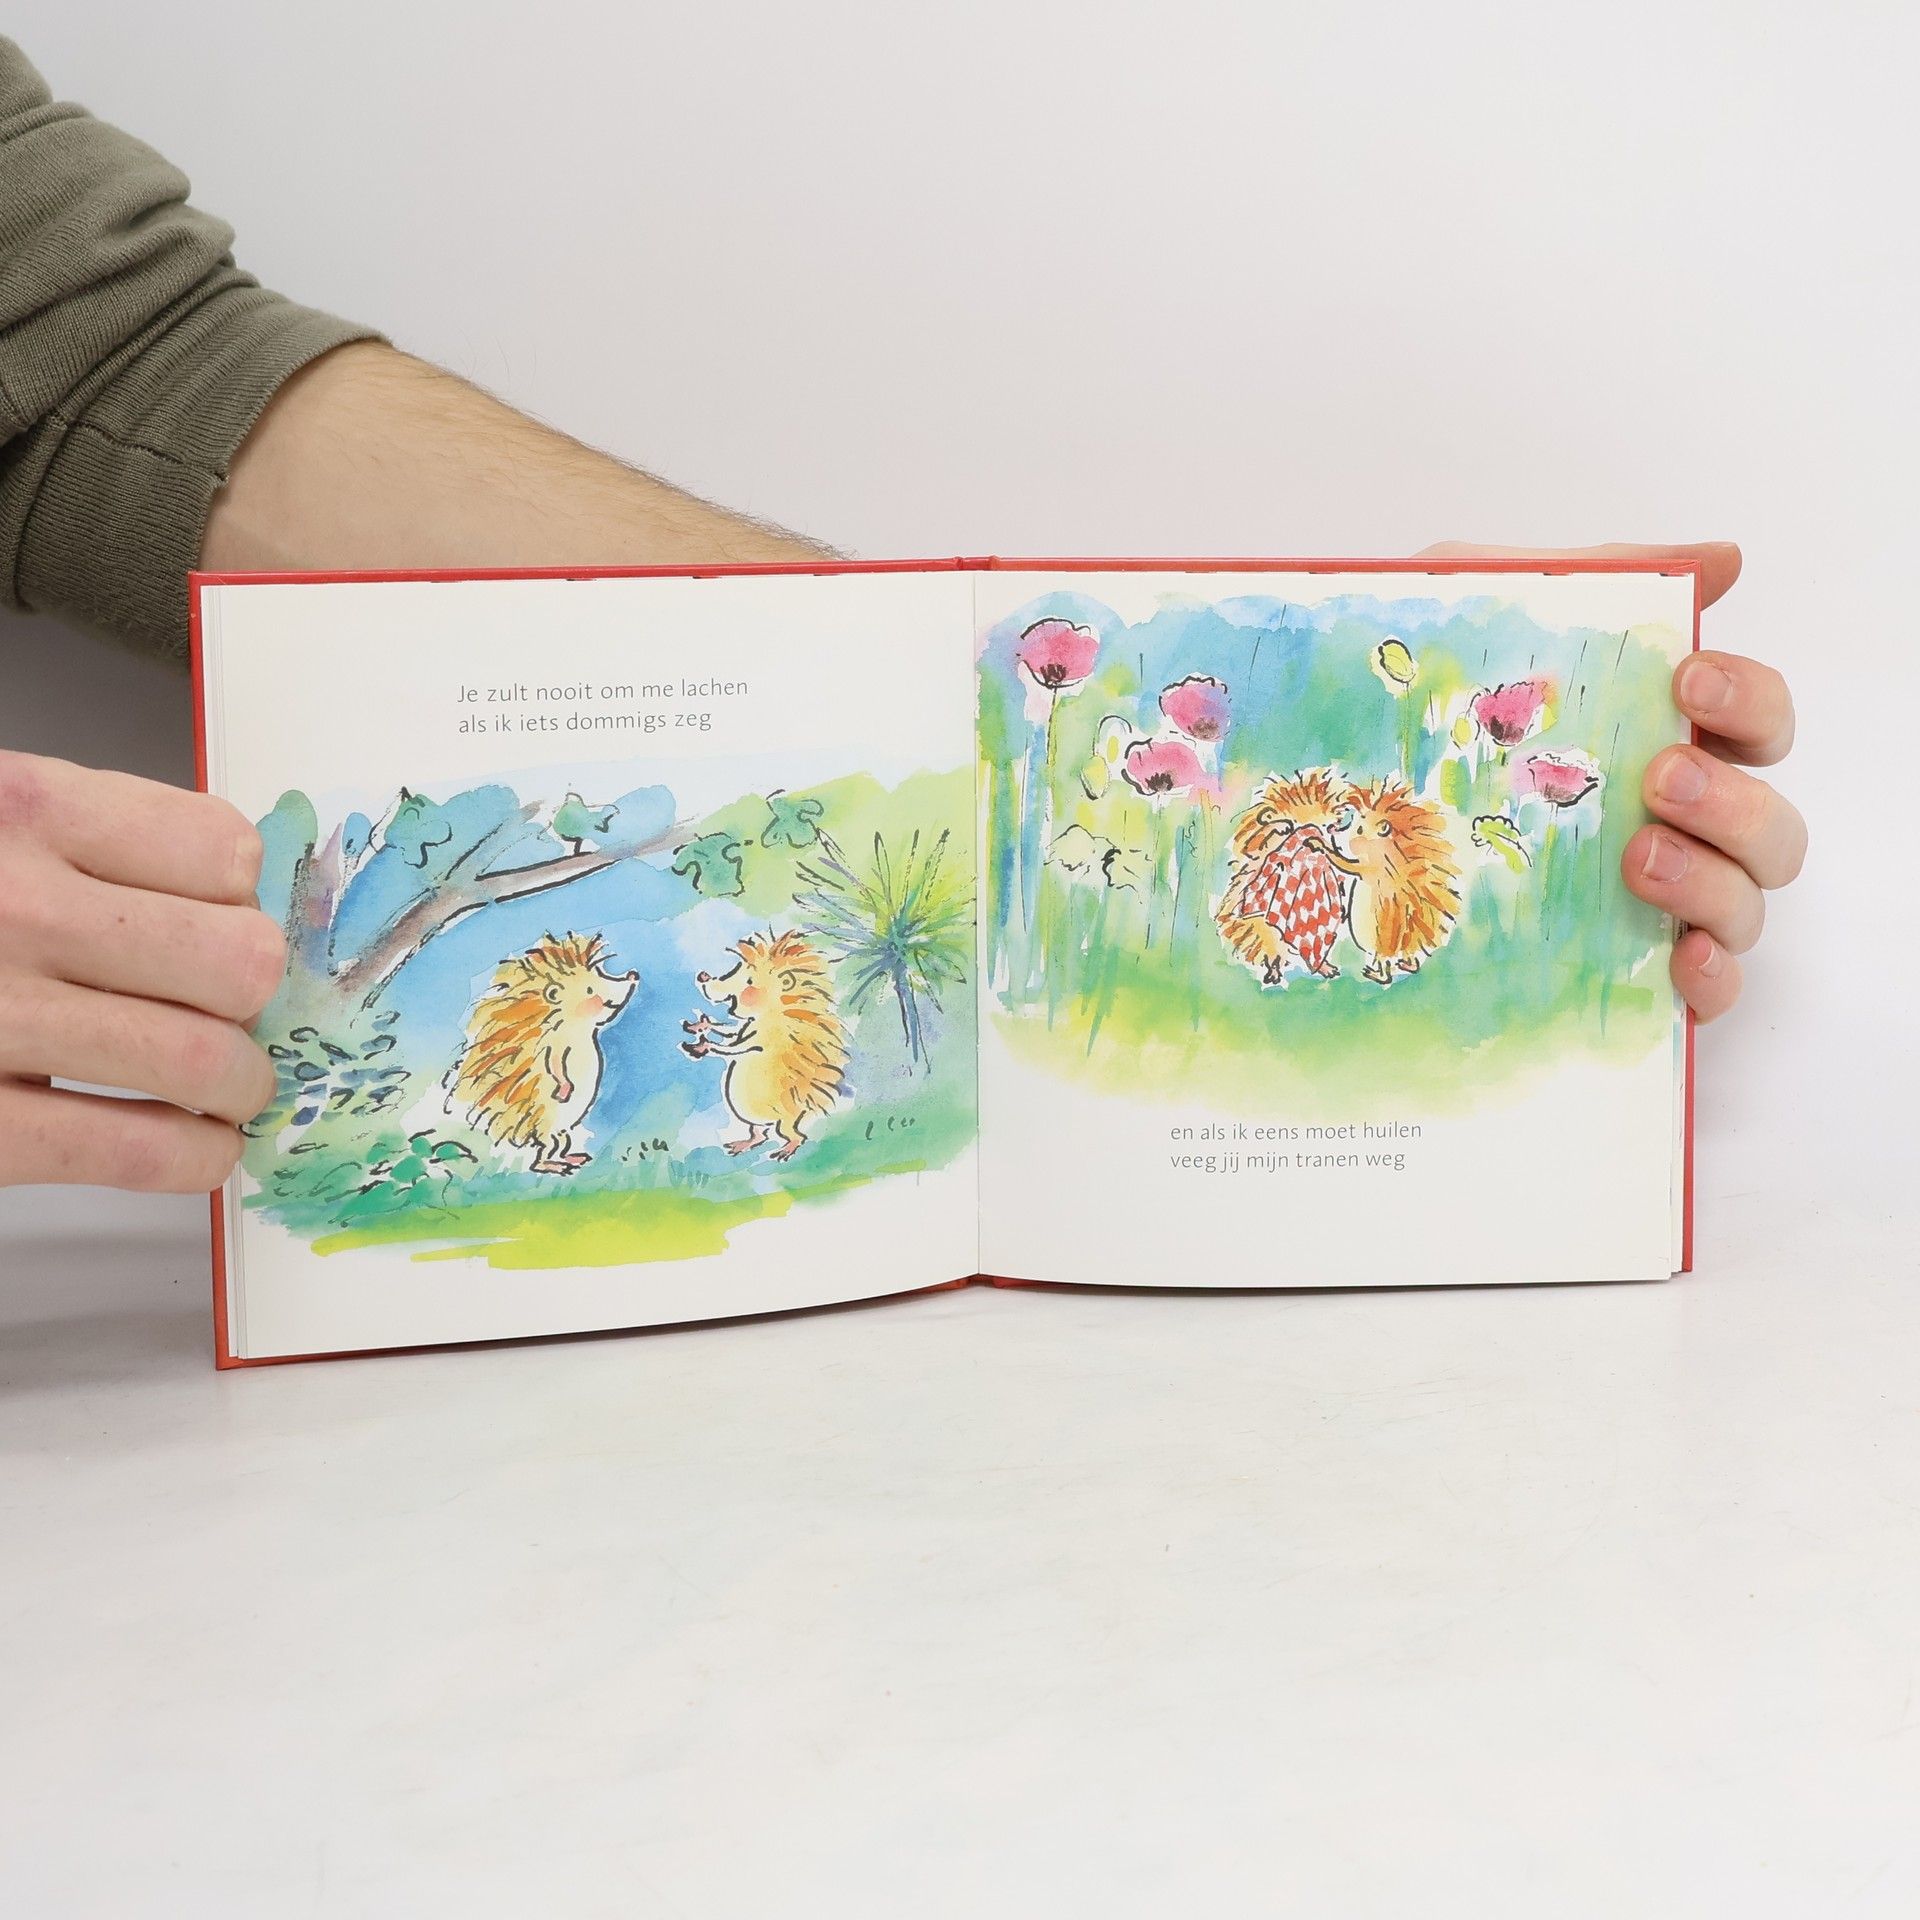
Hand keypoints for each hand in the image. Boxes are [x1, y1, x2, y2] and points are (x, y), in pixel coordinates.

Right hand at [0, 751, 285, 1190]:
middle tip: (228, 1013)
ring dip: (237, 1085)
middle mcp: (11, 907)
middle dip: (250, 998)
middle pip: (238, 962)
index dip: (236, 898)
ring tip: (222, 1088)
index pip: (222, 852)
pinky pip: (138, 1151)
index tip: (220, 921)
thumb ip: (88, 840)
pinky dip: (193, 1157)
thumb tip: (235, 895)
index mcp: (19, 807)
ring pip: (207, 1062)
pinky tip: (190, 1146)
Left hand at [1420, 541, 1802, 1020]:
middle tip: (1659, 777)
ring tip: (1636, 858)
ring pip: (1749, 903)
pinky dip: (1713, 975)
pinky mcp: (1627, 977)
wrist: (1319, 820)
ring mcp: (1659, 906)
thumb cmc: (1424, 716)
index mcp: (1658, 741)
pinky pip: (1710, 989)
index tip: (1688, 676)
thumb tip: (1719, 558)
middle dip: (1733, 798)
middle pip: (1771, 823)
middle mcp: (1678, 828)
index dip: (1749, 699)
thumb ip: (1585, 581)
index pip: (1756, 722)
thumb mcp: (1478, 618)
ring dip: (1715, 879)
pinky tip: (1676, 957)